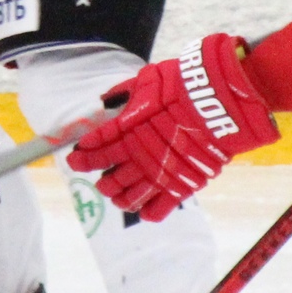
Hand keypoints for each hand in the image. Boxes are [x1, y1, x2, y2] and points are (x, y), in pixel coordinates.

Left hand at [67, 34, 279, 220]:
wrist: (215, 101)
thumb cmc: (181, 86)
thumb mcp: (146, 80)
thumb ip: (123, 93)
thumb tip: (105, 100)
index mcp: (125, 130)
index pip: (95, 147)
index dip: (83, 156)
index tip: (75, 158)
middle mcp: (136, 156)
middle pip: (108, 177)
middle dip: (101, 179)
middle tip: (100, 178)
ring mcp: (157, 174)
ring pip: (128, 197)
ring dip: (118, 198)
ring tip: (117, 196)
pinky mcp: (179, 186)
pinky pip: (156, 210)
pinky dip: (146, 211)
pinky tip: (142, 209)